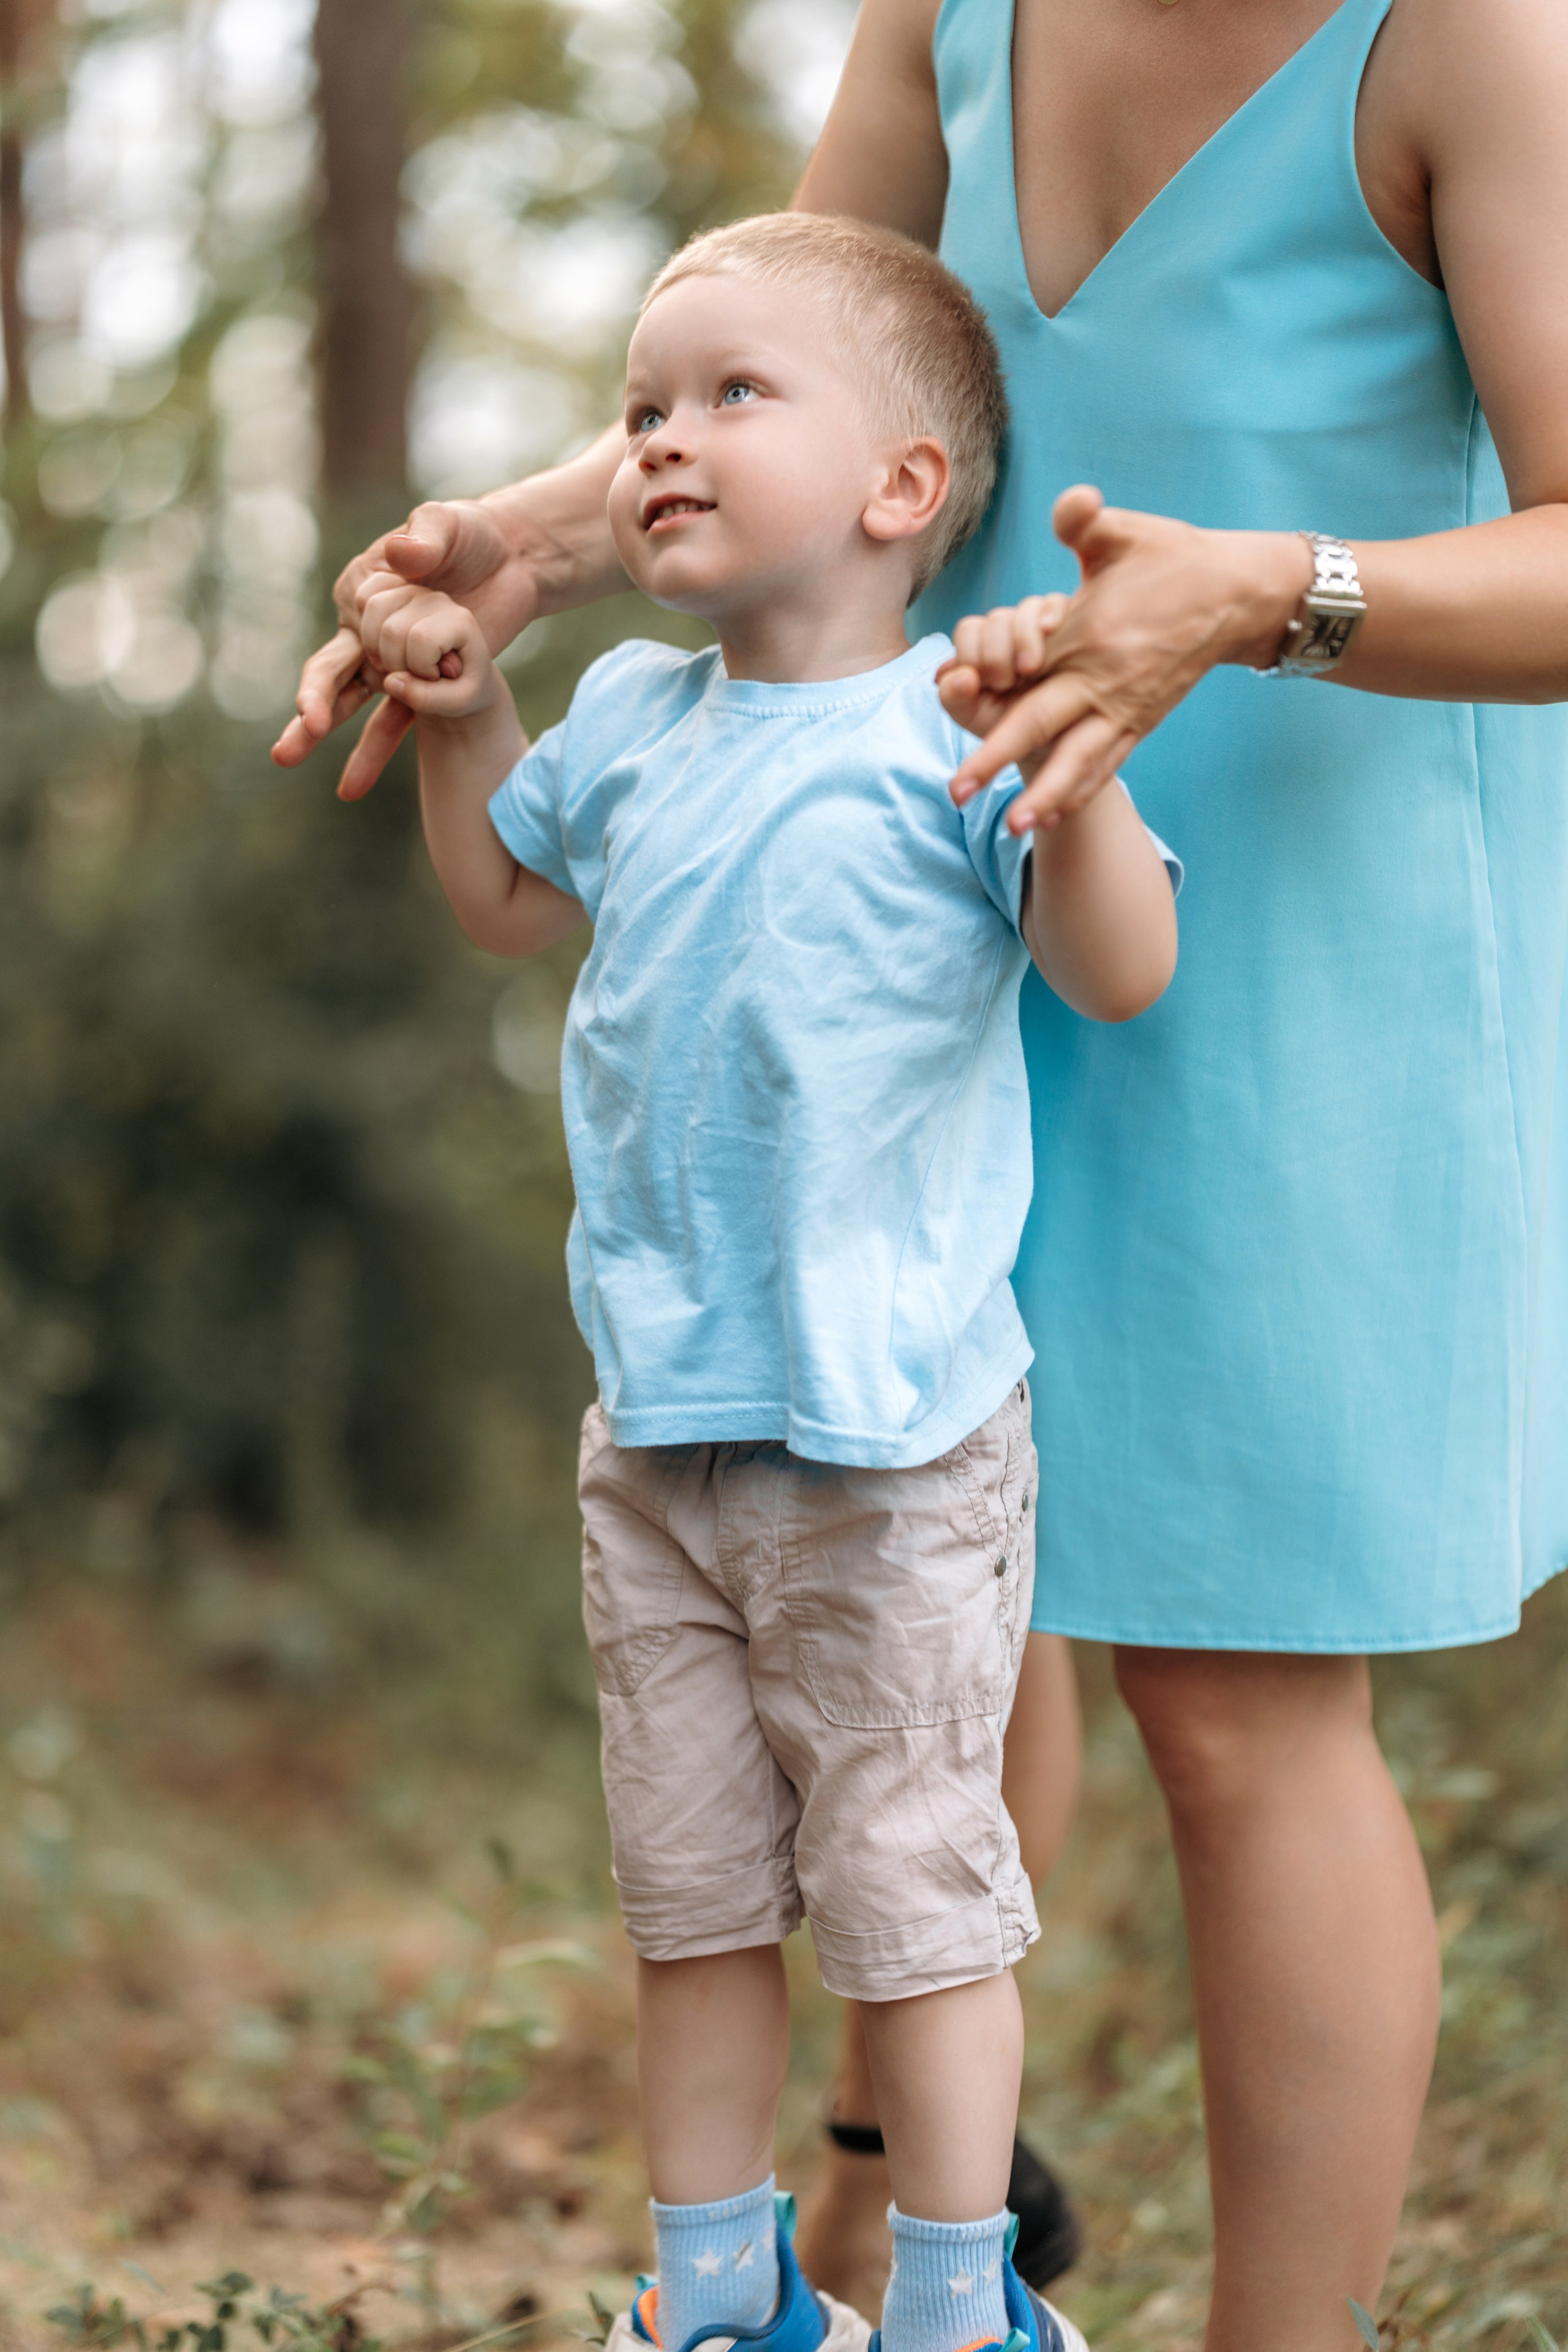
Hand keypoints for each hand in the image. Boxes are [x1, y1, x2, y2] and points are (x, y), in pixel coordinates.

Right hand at [272, 499, 532, 797]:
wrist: (510, 563)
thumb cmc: (469, 536)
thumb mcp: (447, 522)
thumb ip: (425, 535)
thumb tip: (400, 554)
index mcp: (361, 587)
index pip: (356, 620)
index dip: (384, 632)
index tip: (425, 616)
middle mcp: (366, 628)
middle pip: (329, 669)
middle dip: (310, 705)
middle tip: (288, 742)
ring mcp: (391, 661)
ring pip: (349, 701)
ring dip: (315, 731)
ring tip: (283, 758)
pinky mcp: (420, 685)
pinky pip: (391, 723)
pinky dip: (370, 753)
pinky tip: (350, 787)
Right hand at [368, 580, 500, 722]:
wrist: (462, 676)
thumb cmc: (463, 688)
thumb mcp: (457, 702)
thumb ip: (426, 698)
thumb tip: (390, 683)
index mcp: (461, 621)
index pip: (422, 639)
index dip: (421, 669)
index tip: (437, 678)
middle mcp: (437, 599)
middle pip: (392, 629)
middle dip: (395, 664)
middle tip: (415, 676)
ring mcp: (413, 591)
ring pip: (373, 608)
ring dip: (375, 647)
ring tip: (398, 664)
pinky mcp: (393, 590)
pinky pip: (363, 597)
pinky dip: (365, 629)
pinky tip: (382, 648)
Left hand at [936, 486, 1312, 830]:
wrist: (1237, 596)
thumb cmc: (1173, 558)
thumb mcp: (1126, 532)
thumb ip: (1085, 520)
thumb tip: (1072, 502)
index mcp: (1090, 631)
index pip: (1026, 662)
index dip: (986, 679)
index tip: (948, 694)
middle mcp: (1106, 677)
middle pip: (1041, 721)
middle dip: (997, 756)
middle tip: (956, 788)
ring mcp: (1125, 707)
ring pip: (1078, 760)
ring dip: (1044, 796)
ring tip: (1011, 827)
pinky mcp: (1141, 724)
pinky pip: (1107, 766)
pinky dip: (1080, 793)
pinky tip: (1051, 819)